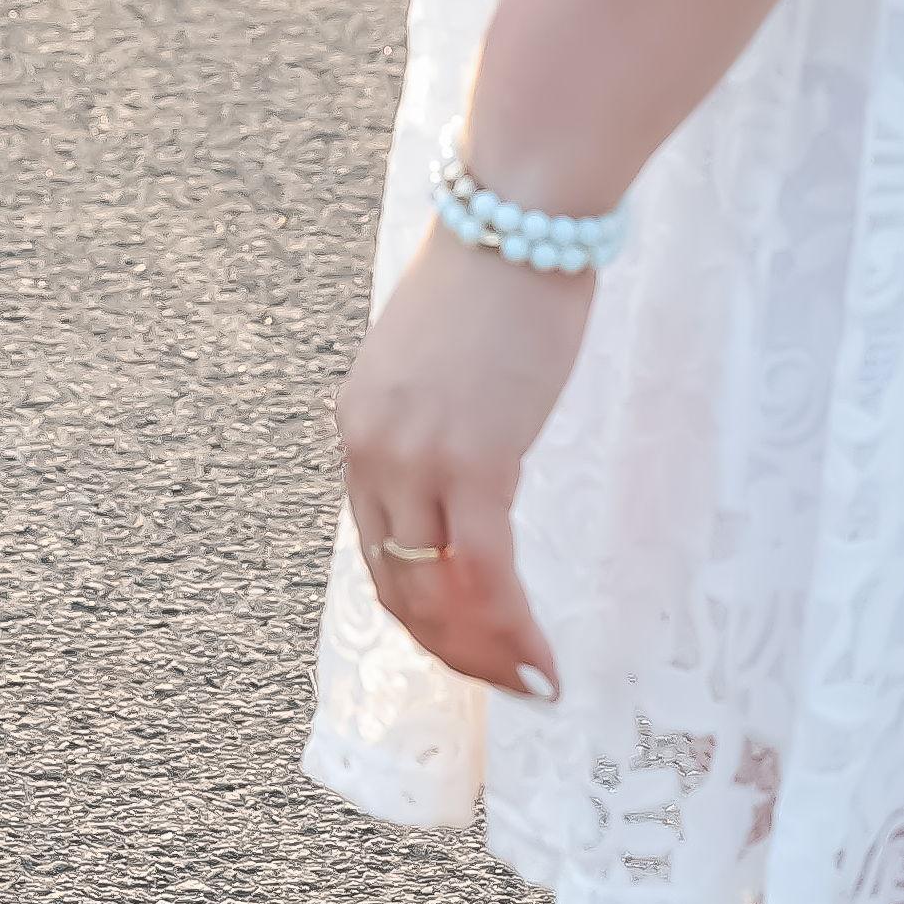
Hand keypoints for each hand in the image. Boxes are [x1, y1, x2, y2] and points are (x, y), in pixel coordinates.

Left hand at [337, 228, 595, 699]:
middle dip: (451, 648)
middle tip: (505, 684)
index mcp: (360, 425)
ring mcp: (416, 457)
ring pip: (437, 591)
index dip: (424, 610)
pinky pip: (484, 571)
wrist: (521, 215)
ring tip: (531, 688)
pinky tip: (543, 663)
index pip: (378, 546)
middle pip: (397, 584)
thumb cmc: (501, 274)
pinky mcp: (472, 459)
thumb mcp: (446, 360)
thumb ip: (443, 418)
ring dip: (484, 655)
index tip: (471, 645)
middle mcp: (372, 448)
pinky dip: (513, 629)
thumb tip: (475, 468)